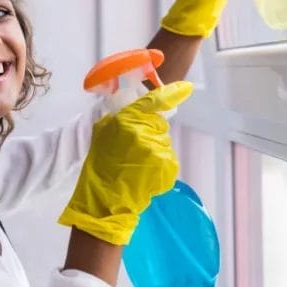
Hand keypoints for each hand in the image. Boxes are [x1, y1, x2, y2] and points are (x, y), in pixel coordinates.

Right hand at [58, 82, 193, 244]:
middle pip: (159, 124)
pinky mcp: (167, 166)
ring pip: (163, 142)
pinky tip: (145, 174)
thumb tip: (138, 109)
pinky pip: (168, 158)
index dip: (172, 93)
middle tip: (134, 149)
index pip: (153, 102)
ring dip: (154, 150)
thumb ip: (120, 117)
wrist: (106, 199)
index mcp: (127, 121)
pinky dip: (160, 165)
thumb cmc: (101, 165)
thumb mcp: (102, 133)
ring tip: (137, 165)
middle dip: (150, 132)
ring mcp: (158, 150)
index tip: (186, 88)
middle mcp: (145, 133)